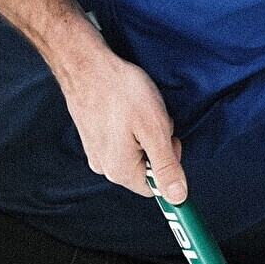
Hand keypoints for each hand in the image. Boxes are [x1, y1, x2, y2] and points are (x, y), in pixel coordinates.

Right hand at [51, 43, 184, 202]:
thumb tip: (178, 198)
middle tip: (153, 119)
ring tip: (137, 110)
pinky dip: (128, 128)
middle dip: (155, 146)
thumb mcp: (155, 130)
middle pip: (145, 169)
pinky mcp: (91, 137)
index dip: (169, 164)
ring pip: (133, 153)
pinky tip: (125, 108)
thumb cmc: (121, 92)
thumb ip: (167, 167)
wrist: (86, 65)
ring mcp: (95, 152)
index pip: (155, 187)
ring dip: (143, 135)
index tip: (168, 137)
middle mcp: (104, 167)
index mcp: (120, 171)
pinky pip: (119, 141)